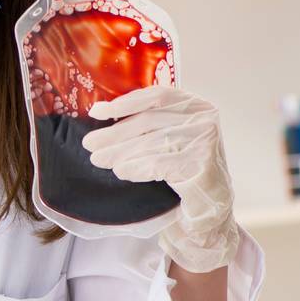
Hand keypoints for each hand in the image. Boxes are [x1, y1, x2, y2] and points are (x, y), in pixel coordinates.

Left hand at [84, 87, 238, 272]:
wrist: (211, 204)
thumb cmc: (184, 168)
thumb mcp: (168, 138)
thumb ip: (145, 123)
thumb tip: (99, 111)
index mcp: (195, 105)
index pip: (155, 96)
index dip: (124, 103)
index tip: (96, 112)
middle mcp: (204, 118)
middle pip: (148, 122)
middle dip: (114, 134)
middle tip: (89, 144)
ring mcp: (205, 140)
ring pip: (151, 143)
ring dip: (119, 153)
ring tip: (98, 160)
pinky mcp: (202, 163)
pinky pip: (159, 163)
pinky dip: (136, 168)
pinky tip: (121, 171)